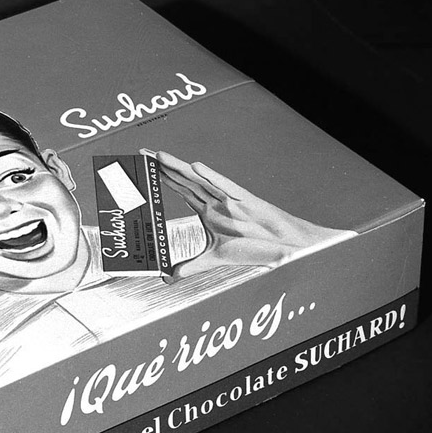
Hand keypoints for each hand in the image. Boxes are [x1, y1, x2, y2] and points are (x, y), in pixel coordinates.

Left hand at [144, 150, 353, 281]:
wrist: (285, 246)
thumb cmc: (254, 247)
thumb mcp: (215, 259)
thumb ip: (191, 267)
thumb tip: (168, 278)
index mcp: (209, 211)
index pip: (182, 191)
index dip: (164, 179)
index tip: (147, 169)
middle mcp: (217, 202)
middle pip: (186, 181)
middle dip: (166, 168)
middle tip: (146, 155)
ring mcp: (230, 200)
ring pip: (201, 180)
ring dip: (181, 168)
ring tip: (162, 157)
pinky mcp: (246, 201)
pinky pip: (225, 187)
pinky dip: (211, 177)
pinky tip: (196, 167)